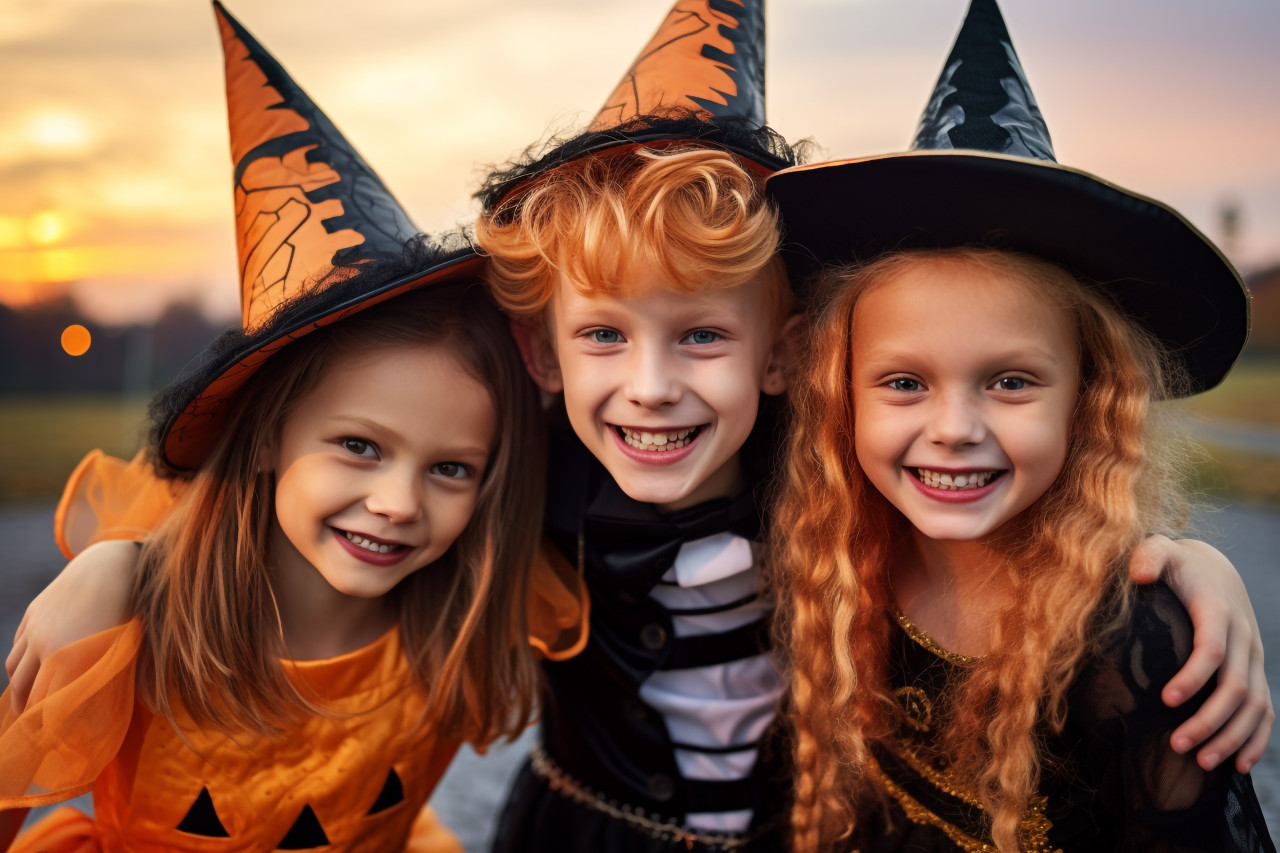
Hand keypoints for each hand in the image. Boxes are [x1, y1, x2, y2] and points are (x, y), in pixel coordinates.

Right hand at [5, 540, 139, 714]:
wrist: (112, 564)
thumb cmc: (129, 611)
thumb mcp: (120, 649)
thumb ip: (104, 680)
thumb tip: (99, 717)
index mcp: (68, 657)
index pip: (45, 703)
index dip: (46, 723)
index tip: (50, 739)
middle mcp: (45, 644)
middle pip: (24, 689)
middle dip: (27, 712)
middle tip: (33, 730)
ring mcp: (35, 627)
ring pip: (15, 668)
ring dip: (19, 688)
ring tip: (28, 704)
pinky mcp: (33, 613)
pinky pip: (18, 646)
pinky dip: (19, 664)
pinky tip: (29, 673)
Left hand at [1128, 535, 1273, 772]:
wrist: (1212, 569)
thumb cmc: (1176, 565)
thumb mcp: (1160, 550)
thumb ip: (1148, 556)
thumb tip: (1141, 575)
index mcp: (1217, 612)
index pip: (1211, 650)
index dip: (1192, 677)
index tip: (1165, 700)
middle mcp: (1242, 638)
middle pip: (1235, 688)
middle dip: (1208, 720)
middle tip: (1176, 746)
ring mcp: (1253, 659)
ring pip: (1254, 707)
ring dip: (1231, 738)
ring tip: (1200, 763)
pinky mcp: (1254, 673)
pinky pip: (1265, 713)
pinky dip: (1255, 740)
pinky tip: (1239, 766)